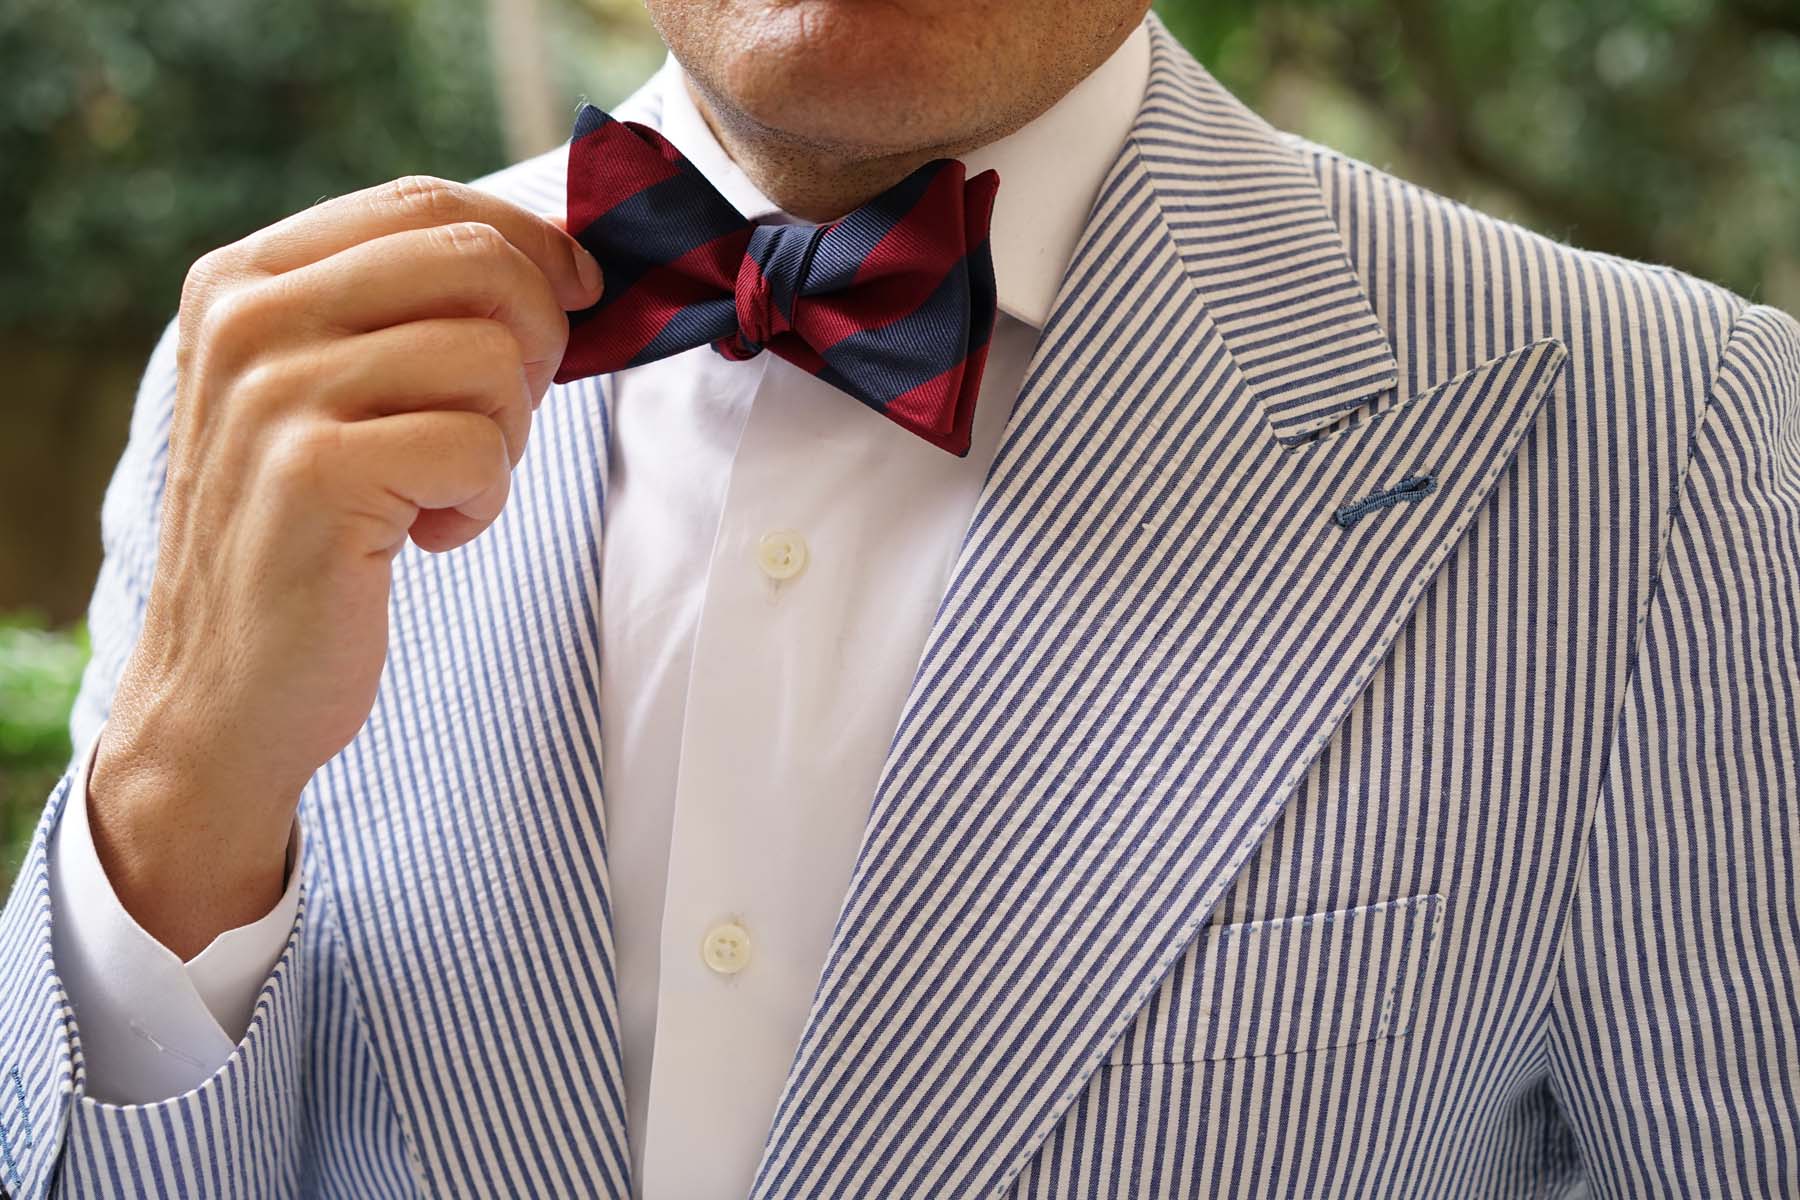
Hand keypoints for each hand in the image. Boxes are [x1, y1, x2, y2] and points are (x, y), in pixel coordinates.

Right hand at [86, 176, 602, 957]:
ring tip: (441, 489)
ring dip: (504, 438)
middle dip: (534, 343)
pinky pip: (480, 445)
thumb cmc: (311, 537)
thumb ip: (410, 312)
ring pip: (493, 356)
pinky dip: (482, 501)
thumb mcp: (333, 394)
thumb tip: (564, 262)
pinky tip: (424, 536)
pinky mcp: (316, 473)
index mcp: (247, 278)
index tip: (576, 298)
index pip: (427, 202)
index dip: (529, 245)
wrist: (229, 689)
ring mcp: (273, 392)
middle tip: (499, 421)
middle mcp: (247, 317)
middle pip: (476, 261)